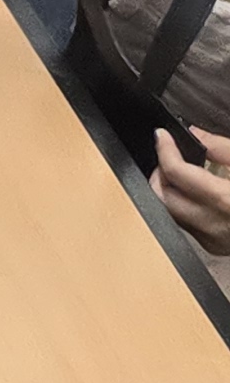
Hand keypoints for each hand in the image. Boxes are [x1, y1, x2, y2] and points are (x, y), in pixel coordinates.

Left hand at [158, 128, 229, 256]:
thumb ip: (225, 150)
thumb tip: (195, 134)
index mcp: (229, 201)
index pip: (179, 174)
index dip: (165, 150)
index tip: (162, 135)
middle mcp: (217, 225)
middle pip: (165, 197)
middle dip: (160, 172)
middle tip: (167, 153)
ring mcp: (215, 240)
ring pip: (170, 214)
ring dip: (166, 190)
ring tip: (177, 170)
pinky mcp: (216, 248)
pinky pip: (185, 225)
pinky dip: (180, 205)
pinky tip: (192, 191)